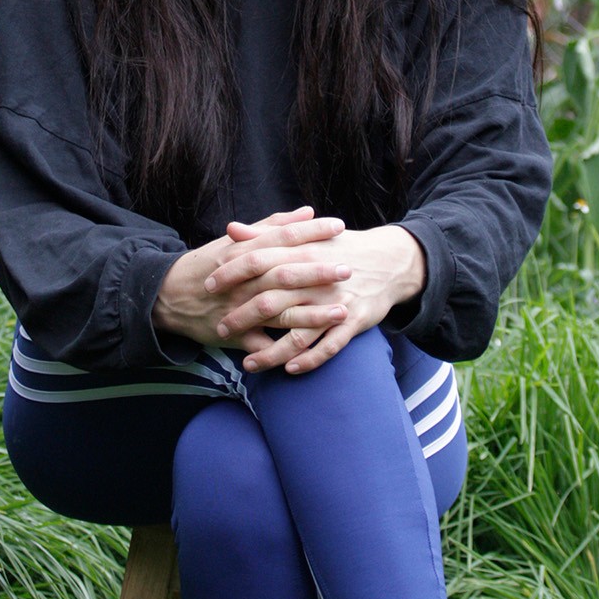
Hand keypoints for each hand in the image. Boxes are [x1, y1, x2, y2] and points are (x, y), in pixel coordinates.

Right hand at [152, 207, 352, 353]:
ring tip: (342, 311)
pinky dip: (283, 352)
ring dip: (311, 314)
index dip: (311, 232)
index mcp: (244, 251)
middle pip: (284, 273)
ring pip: (278, 312)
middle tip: (348, 268)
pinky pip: (263, 347)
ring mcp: (239, 308)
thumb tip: (308, 212)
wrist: (169, 296)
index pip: (283, 237)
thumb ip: (274, 227)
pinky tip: (310, 354)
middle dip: (318, 272)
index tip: (339, 227)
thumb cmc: (209, 264)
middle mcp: (243, 279)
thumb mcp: (236, 241)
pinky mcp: (235, 336)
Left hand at [206, 221, 426, 375]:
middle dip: (243, 316)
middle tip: (220, 328)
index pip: (259, 261)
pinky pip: (329, 346)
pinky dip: (308, 359)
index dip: (232, 272)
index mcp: (302, 253)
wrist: (389, 260)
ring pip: (297, 332)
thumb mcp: (305, 236)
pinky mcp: (354, 321)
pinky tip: (289, 369)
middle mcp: (316, 278)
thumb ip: (266, 234)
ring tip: (247, 365)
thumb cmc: (339, 248)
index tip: (208, 285)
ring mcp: (335, 301)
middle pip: (272, 299)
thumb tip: (231, 229)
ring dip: (270, 352)